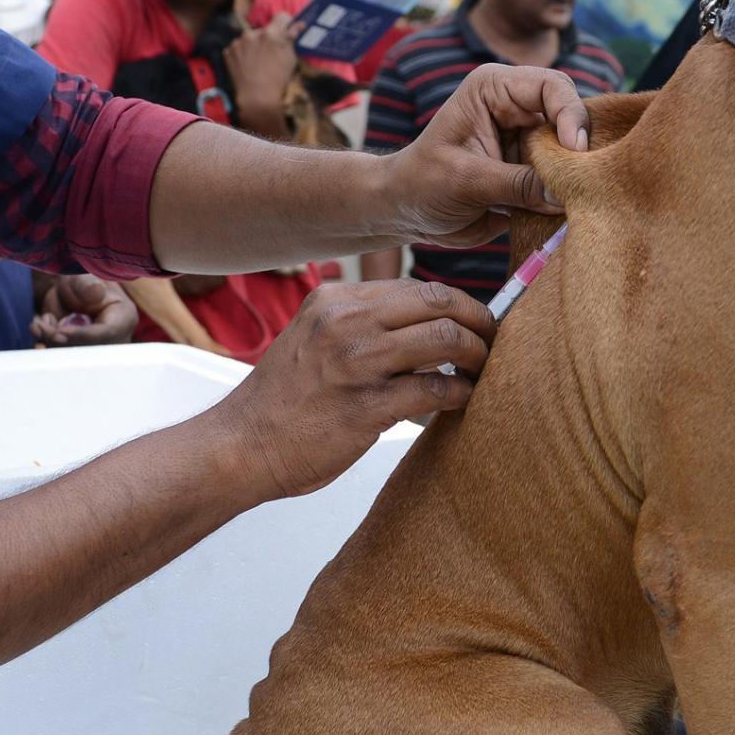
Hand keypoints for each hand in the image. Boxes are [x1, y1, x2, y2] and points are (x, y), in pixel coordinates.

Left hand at [33, 274, 136, 346]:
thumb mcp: (83, 278)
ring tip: (38, 323)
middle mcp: (112, 339)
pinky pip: (60, 357)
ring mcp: (95, 349)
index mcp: (123, 318)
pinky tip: (39, 327)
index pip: (105, 333)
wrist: (70, 292)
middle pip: (87, 350)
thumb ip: (87, 285)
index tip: (60, 332)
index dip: (82, 335)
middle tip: (39, 327)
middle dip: (59, 340)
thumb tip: (96, 292)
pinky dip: (46, 344)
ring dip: (49, 341)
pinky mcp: (78, 354)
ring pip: (71, 356)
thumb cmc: (81, 283)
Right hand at [209, 279, 494, 498]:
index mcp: (333, 300)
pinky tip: (463, 401)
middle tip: (494, 342)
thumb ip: (356, 322)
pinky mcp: (366, 408)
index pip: (416, 287)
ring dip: (478, 356)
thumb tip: (416, 320)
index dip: (457, 303)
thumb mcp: (310, 337)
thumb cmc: (280, 401)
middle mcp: (344, 322)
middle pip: (438, 302)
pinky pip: (435, 390)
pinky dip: (460, 394)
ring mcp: (355, 363)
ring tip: (483, 372)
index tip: (475, 320)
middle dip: (479, 321)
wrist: (240, 447)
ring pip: (445, 339)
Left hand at [224, 16, 299, 137]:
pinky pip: (238, 48)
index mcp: (271, 33)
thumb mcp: (290, 59)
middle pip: (265, 30)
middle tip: (271, 56)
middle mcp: (253, 33)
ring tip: (258, 64)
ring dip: (254, 46)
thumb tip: (298, 25)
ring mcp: (238, 42)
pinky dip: (243, 55)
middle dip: (269, 39)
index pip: (281, 16)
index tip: (287, 29)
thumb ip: (291, 39)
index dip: (286, 22)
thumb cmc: (278, 80)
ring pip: (250, 39)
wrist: (256, 98)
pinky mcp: (228, 51)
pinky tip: (248, 67)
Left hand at [382, 64, 591, 245]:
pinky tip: (569, 213)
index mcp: (495, 89)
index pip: (551, 87)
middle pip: (571, 119)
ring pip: (572, 154)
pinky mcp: (533, 172)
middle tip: (584, 184)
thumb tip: (565, 193)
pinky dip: (568, 197)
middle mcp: (517, 109)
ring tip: (579, 202)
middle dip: (580, 151)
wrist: (405, 212)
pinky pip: (563, 181)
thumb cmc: (422, 184)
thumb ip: (516, 185)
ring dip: (576, 178)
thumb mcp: (466, 181)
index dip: (570, 115)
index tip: (574, 151)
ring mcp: (528, 142)